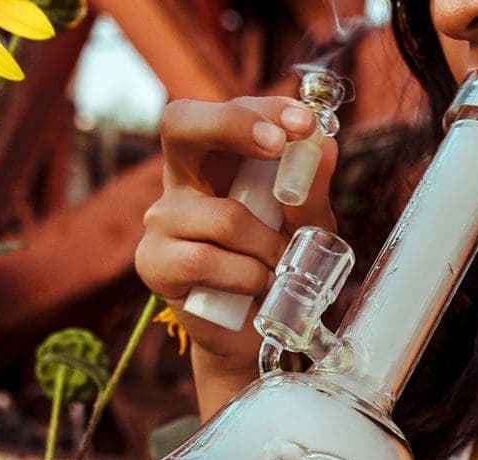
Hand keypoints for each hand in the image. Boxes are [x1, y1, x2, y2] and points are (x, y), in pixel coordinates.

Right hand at [136, 97, 339, 377]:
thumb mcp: (307, 226)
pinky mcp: (153, 261)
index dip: (262, 109)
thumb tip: (323, 144)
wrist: (255, 332)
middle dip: (232, 126)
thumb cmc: (277, 264)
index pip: (226, 111)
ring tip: (280, 266)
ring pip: (224, 216)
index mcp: (217, 159)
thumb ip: (311, 190)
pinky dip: (245, 277)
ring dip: (268, 246)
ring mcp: (162, 219)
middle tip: (277, 145)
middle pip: (180, 122)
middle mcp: (182, 180)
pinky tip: (254, 287)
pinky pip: (205, 260)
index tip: (302, 124)